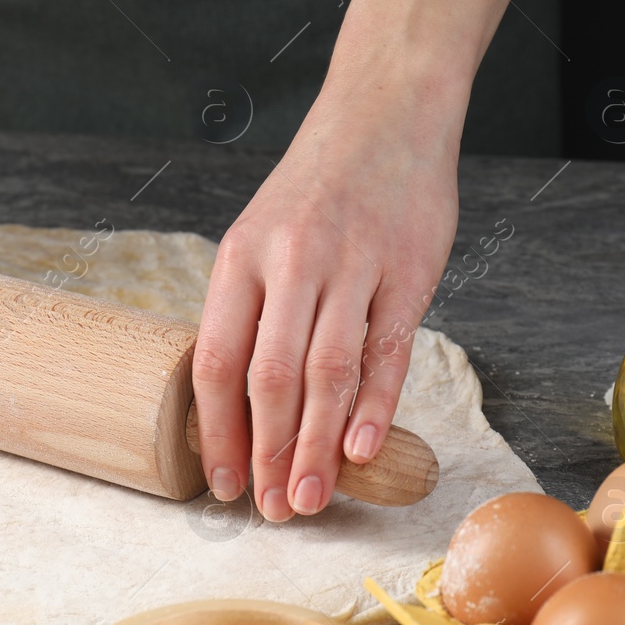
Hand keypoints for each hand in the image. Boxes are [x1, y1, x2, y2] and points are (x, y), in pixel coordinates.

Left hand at [193, 0, 560, 519]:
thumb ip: (251, 311)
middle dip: (269, 453)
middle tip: (272, 510)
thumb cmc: (317, 188)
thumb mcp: (260, 236)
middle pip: (271, 377)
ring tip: (311, 498)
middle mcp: (290, 262)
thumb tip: (238, 405)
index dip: (218, 430)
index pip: (217, 360)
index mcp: (240, 258)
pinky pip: (387, 348)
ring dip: (318, 445)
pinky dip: (375, 403)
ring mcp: (351, 265)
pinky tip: (362, 448)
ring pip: (328, 372)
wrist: (385, 113)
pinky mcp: (408, 269)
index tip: (223, 482)